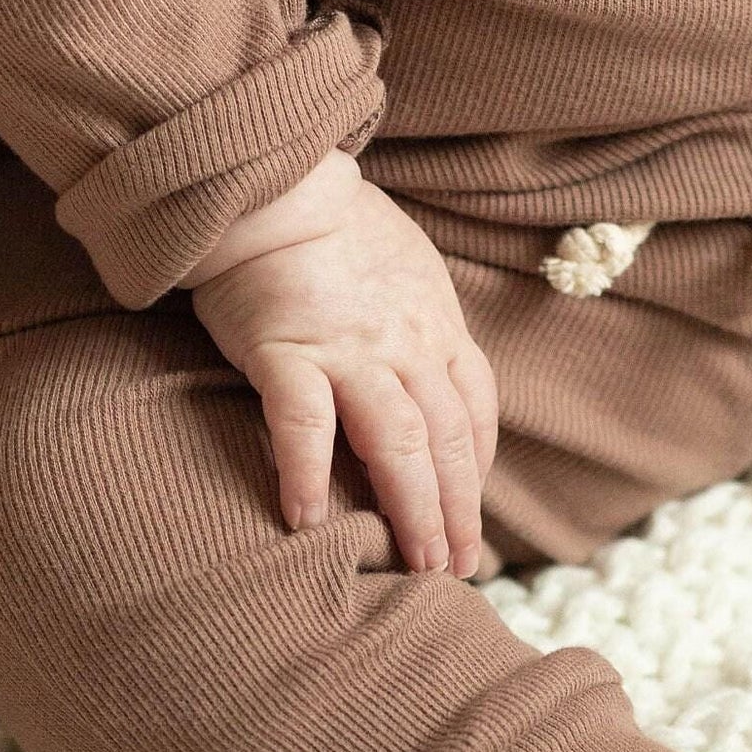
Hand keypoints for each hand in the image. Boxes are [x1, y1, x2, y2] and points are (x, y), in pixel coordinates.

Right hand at [181, 150, 498, 575]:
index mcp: (437, 325)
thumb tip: (428, 372)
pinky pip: (305, 424)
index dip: (478, 469)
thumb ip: (420, 323)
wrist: (274, 183)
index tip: (472, 513)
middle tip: (458, 568)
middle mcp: (406, 344)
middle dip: (458, 511)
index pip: (475, 410)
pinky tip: (307, 521)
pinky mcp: (287, 351)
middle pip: (447, 440)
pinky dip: (309, 474)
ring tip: (416, 564)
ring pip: (397, 442)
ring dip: (413, 509)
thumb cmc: (331, 225)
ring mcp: (349, 349)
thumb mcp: (406, 268)